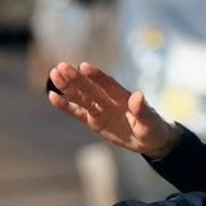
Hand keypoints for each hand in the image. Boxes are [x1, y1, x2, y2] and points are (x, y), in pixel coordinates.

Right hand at [48, 61, 180, 158]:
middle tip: (60, 67)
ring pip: (81, 97)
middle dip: (76, 79)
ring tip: (53, 74)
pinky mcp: (94, 121)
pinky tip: (52, 96)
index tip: (84, 66)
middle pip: (90, 88)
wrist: (150, 140)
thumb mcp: (151, 123)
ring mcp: (101, 110)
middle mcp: (109, 100)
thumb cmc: (154, 128)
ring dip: (67, 86)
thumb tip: (138, 96)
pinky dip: (66, 106)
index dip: (97, 77)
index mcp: (123, 98)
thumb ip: (143, 110)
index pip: (108, 85)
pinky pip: (77, 112)